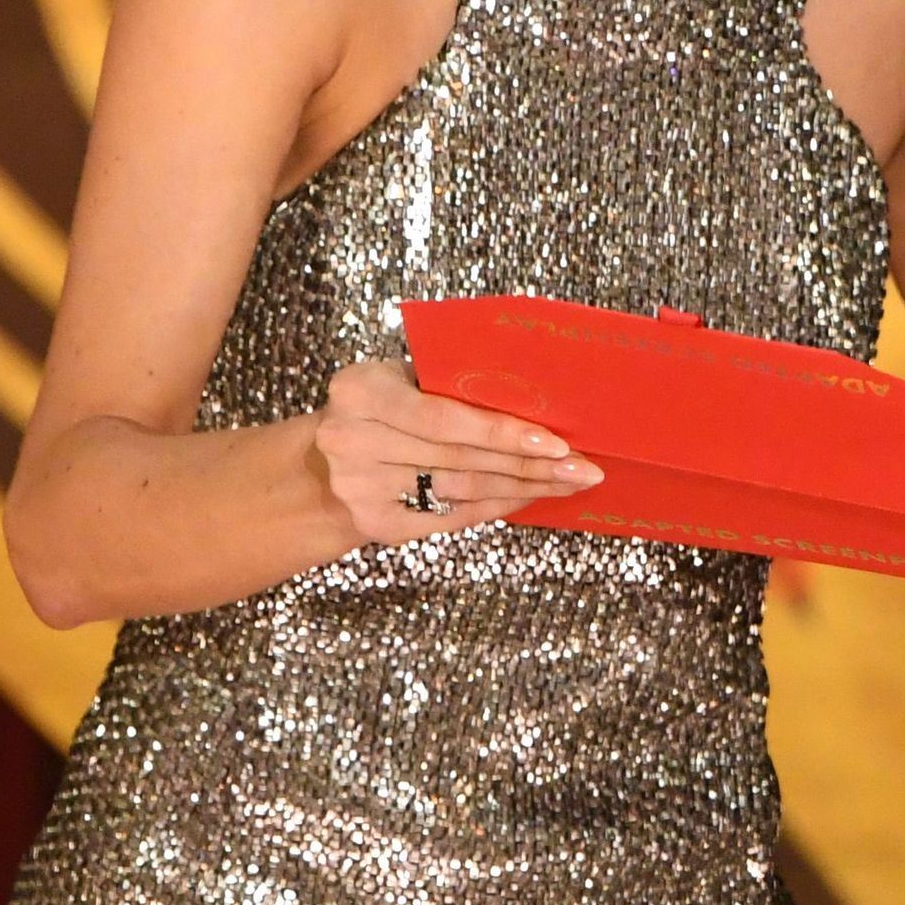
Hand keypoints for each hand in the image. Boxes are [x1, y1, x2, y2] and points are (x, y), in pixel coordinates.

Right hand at [311, 359, 599, 545]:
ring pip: (463, 489)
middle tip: (583, 466)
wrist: (321, 466)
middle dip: (530, 463)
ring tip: (569, 481)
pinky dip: (497, 506)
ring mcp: (360, 488)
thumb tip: (534, 392)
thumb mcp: (398, 379)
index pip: (442, 416)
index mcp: (359, 390)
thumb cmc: (379, 408)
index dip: (501, 431)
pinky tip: (530, 496)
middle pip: (461, 457)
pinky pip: (452, 516)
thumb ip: (447, 381)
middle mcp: (351, 441)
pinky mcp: (378, 525)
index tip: (556, 440)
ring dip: (524, 487)